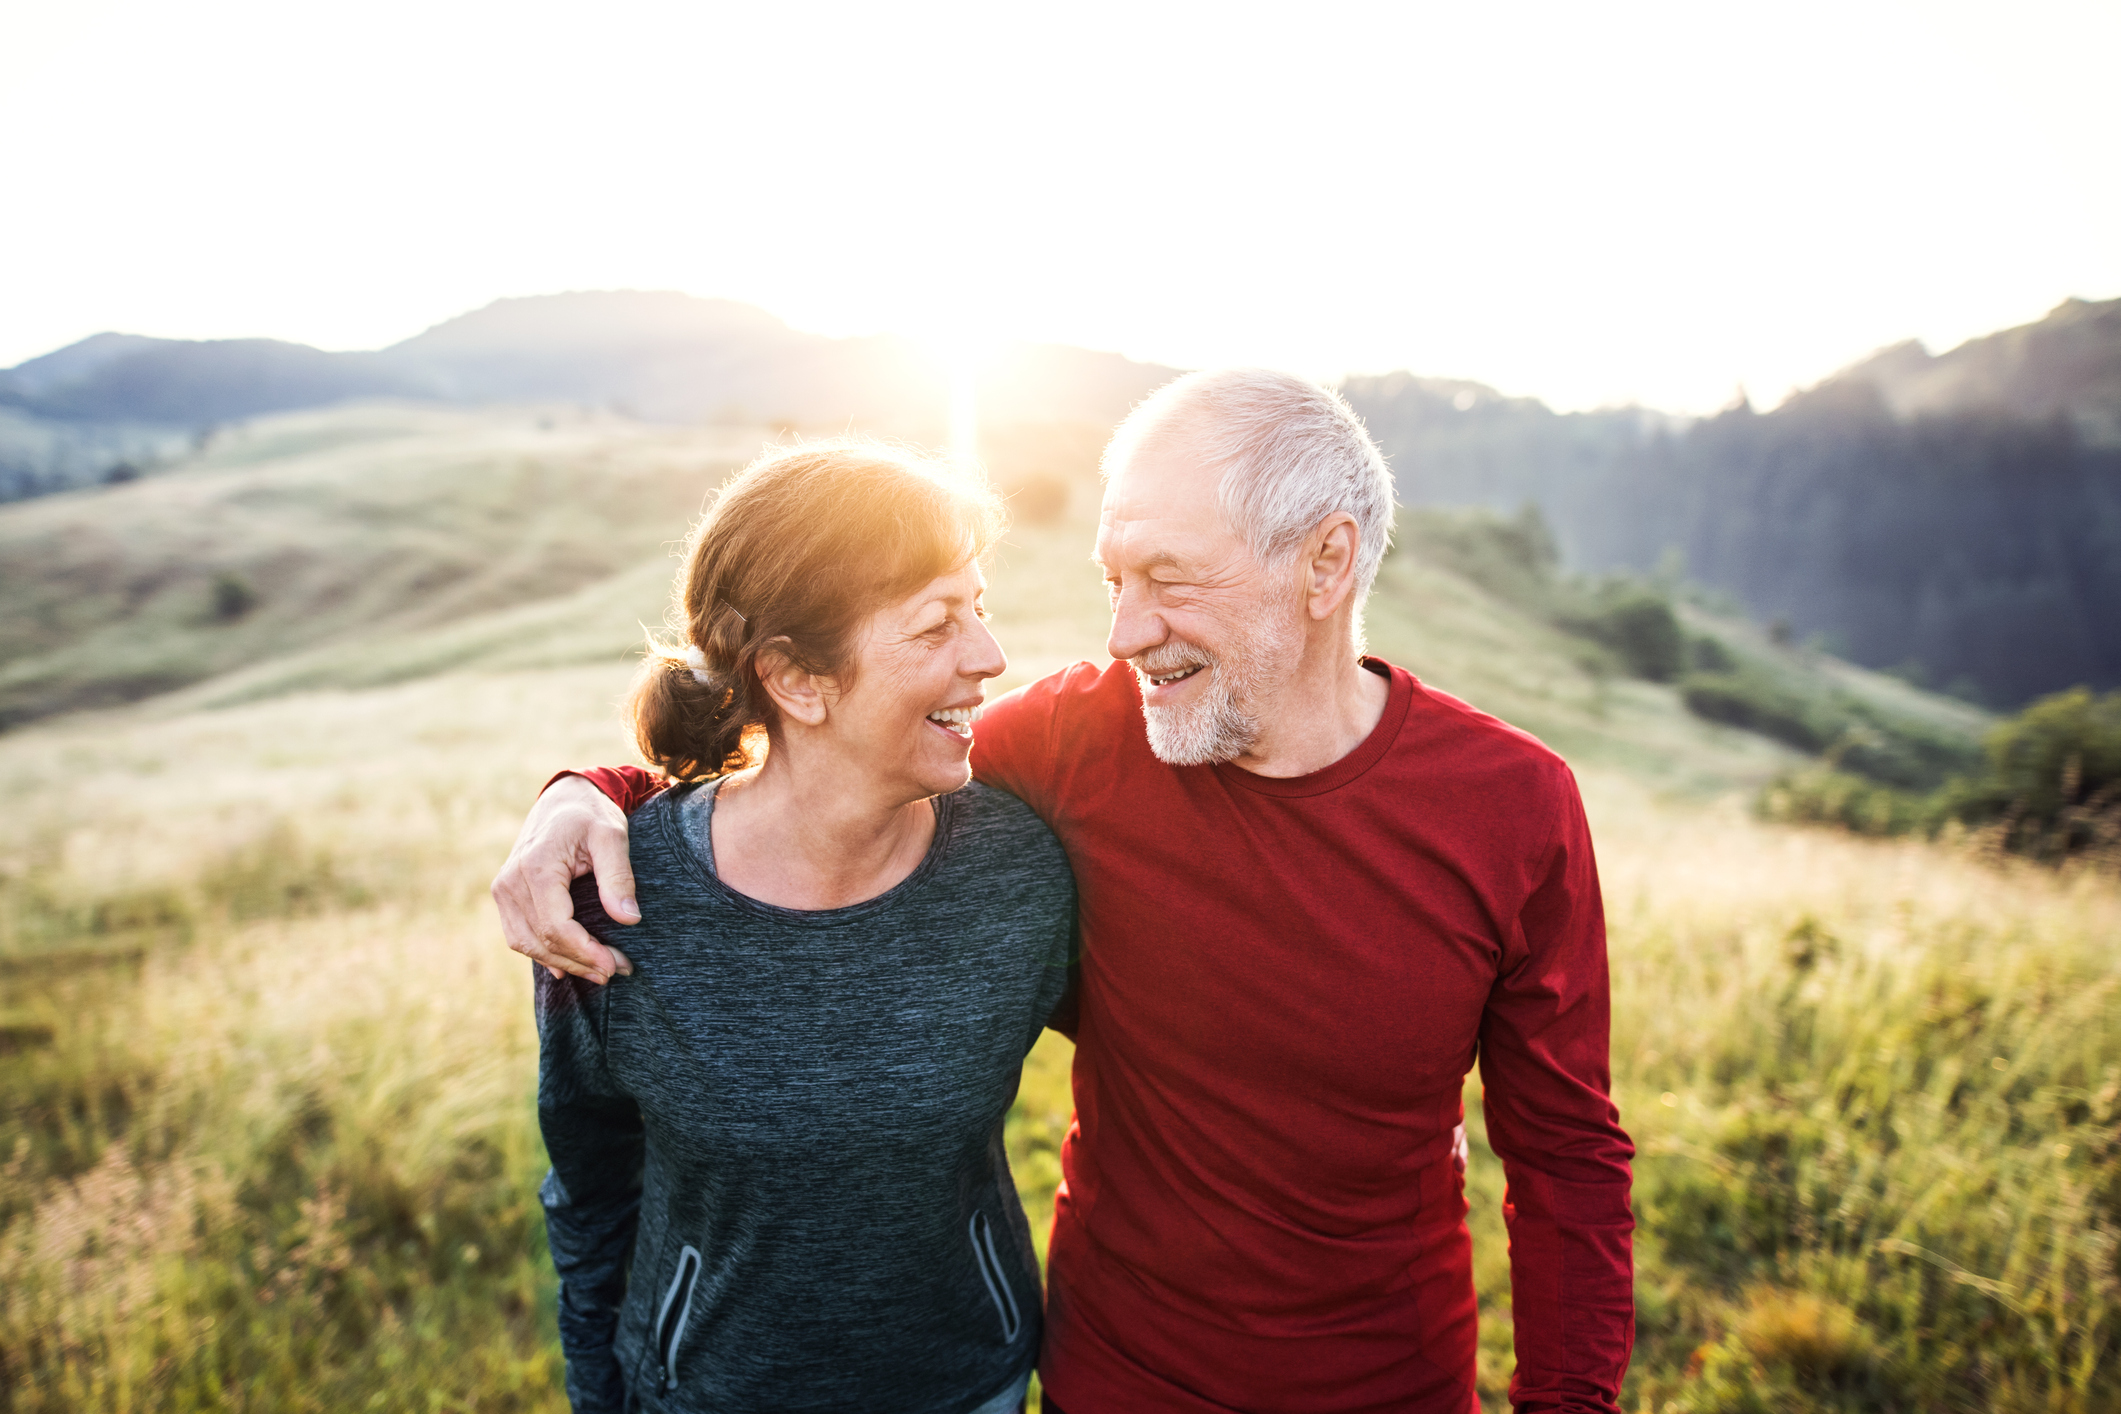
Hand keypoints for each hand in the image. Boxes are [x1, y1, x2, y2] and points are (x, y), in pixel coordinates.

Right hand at [491, 775, 638, 983]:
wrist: (564, 797)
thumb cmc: (591, 813)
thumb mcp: (612, 835)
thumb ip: (619, 876)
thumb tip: (629, 918)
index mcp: (536, 867)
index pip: (556, 927)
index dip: (585, 952)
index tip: (615, 965)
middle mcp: (511, 882)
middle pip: (541, 940)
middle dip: (580, 962)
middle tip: (617, 970)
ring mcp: (503, 889)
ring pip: (526, 943)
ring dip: (562, 963)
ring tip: (599, 971)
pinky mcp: (505, 894)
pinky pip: (519, 934)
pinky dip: (542, 953)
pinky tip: (568, 966)